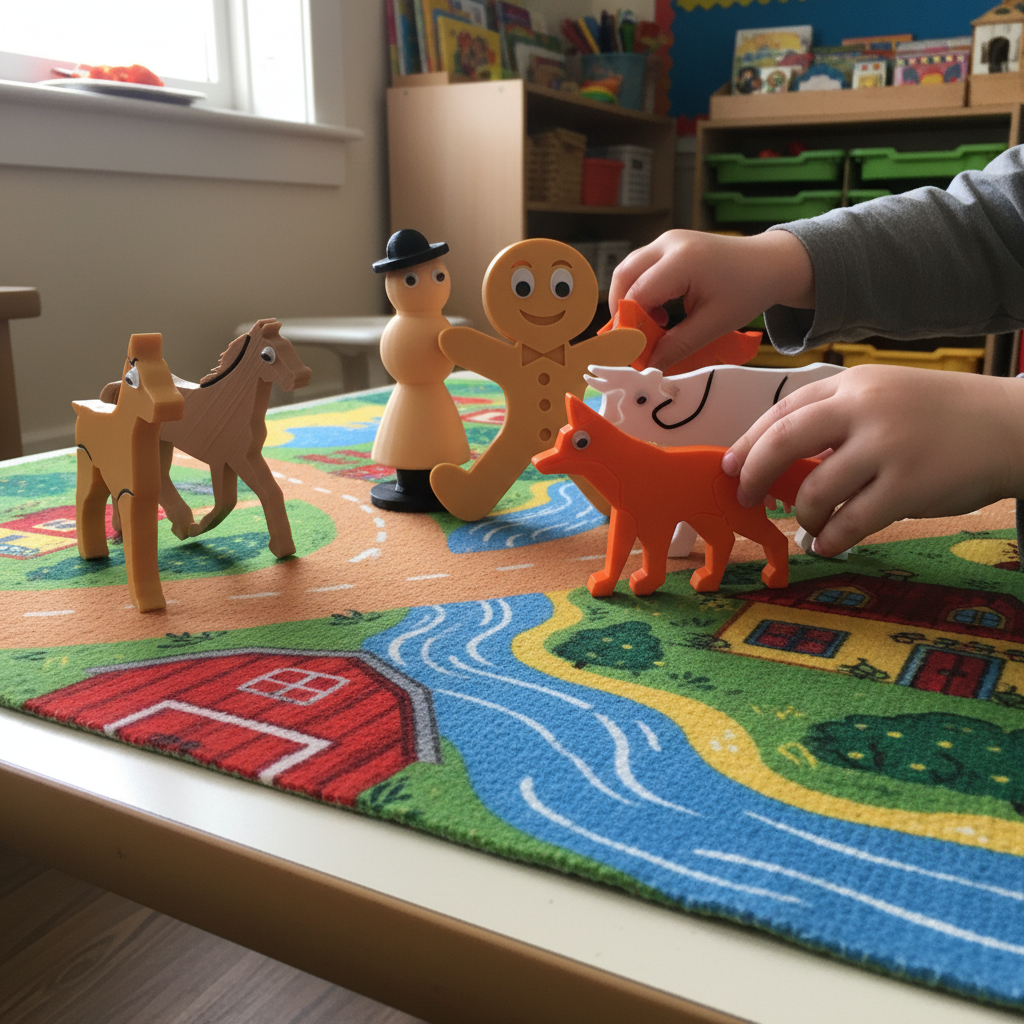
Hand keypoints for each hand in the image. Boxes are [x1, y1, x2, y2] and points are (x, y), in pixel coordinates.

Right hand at [608, 229, 815, 369]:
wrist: (770, 263)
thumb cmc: (748, 291)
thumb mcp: (715, 324)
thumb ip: (678, 345)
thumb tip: (649, 365)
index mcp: (681, 261)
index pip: (637, 294)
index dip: (628, 326)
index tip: (630, 352)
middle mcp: (668, 244)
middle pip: (623, 276)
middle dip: (621, 311)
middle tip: (631, 341)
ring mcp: (667, 241)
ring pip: (629, 271)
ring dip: (630, 301)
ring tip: (648, 329)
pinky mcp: (669, 245)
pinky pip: (642, 269)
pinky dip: (641, 292)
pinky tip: (659, 314)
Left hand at [721, 365, 1023, 556]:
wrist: (1014, 425)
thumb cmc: (943, 416)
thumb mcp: (887, 396)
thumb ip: (839, 417)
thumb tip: (782, 458)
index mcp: (853, 384)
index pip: (783, 410)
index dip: (749, 441)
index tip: (731, 466)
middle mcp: (864, 409)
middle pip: (783, 442)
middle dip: (753, 474)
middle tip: (745, 498)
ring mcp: (886, 447)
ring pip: (814, 489)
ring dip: (802, 515)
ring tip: (808, 525)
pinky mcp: (908, 486)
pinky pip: (850, 522)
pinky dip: (830, 538)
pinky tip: (827, 544)